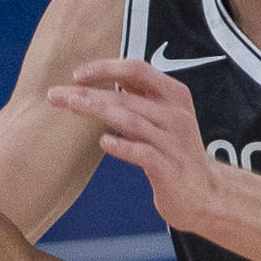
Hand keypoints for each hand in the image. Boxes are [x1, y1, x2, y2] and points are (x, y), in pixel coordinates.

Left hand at [47, 58, 219, 232]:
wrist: (204, 193)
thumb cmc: (176, 152)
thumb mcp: (164, 116)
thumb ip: (141, 95)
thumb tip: (107, 73)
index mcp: (174, 95)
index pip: (137, 69)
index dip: (106, 67)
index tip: (77, 74)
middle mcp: (175, 115)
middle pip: (126, 96)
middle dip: (88, 93)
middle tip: (56, 94)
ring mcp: (172, 142)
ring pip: (131, 120)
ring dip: (97, 111)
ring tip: (71, 107)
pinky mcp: (167, 168)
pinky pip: (142, 153)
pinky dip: (122, 146)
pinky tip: (103, 142)